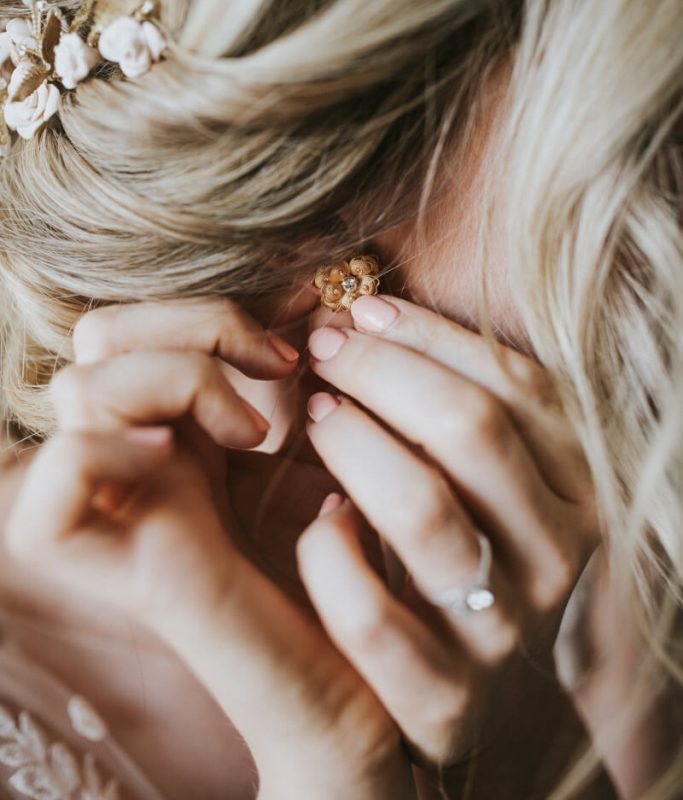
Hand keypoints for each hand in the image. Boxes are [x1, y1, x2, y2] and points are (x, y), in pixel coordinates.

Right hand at [4, 297, 415, 799]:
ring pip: (79, 386)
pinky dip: (110, 449)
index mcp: (173, 428)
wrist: (362, 682)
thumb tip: (305, 289)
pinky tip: (182, 463)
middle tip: (282, 375)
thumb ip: (287, 373)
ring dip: (179, 380)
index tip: (294, 339)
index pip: (129, 321)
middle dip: (197, 330)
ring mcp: (122, 511)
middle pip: (96, 335)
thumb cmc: (350, 555)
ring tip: (256, 431)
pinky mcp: (127, 569)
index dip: (204, 309)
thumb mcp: (317, 444)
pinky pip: (61, 475)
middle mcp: (133, 461)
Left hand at [299, 294, 601, 791]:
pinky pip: (373, 618)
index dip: (433, 336)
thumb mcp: (486, 481)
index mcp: (576, 490)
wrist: (457, 707)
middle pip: (472, 431)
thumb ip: (454, 405)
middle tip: (322, 349)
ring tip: (316, 413)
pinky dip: (330, 557)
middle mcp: (558, 555)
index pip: (519, 387)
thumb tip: (364, 312)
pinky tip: (317, 521)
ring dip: (355, 445)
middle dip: (383, 372)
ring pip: (425, 511)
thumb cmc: (464, 558)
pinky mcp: (445, 700)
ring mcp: (506, 630)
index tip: (361, 308)